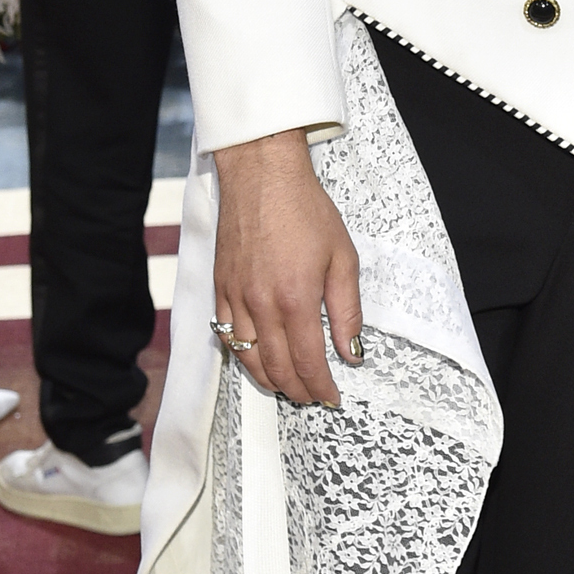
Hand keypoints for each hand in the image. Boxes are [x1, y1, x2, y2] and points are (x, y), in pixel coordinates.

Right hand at [212, 129, 362, 406]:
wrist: (262, 176)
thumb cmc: (306, 210)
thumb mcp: (342, 258)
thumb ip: (347, 311)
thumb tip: (352, 352)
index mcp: (296, 300)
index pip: (308, 362)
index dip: (321, 387)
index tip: (332, 398)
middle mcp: (262, 305)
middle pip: (277, 367)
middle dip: (297, 390)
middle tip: (312, 398)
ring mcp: (236, 297)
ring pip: (248, 357)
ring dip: (268, 379)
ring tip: (287, 387)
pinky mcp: (221, 287)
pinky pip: (227, 334)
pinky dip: (243, 355)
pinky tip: (256, 358)